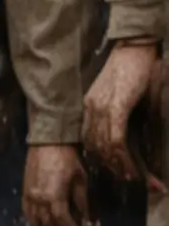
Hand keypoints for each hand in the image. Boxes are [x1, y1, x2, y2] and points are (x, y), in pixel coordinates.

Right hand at [22, 144, 93, 225]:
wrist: (47, 141)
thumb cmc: (67, 158)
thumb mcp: (80, 179)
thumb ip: (81, 201)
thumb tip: (86, 219)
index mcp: (54, 196)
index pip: (63, 222)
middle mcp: (39, 200)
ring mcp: (29, 197)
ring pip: (36, 223)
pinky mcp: (23, 193)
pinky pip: (27, 214)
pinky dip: (35, 223)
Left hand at [82, 42, 161, 182]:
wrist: (135, 47)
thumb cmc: (133, 68)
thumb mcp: (120, 94)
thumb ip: (117, 113)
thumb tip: (124, 133)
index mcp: (90, 106)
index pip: (90, 139)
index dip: (102, 157)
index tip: (114, 169)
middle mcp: (91, 109)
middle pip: (96, 147)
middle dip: (111, 166)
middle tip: (127, 177)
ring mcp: (102, 108)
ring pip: (105, 147)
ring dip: (119, 166)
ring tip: (132, 177)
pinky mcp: (116, 107)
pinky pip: (116, 139)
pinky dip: (124, 157)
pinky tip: (132, 167)